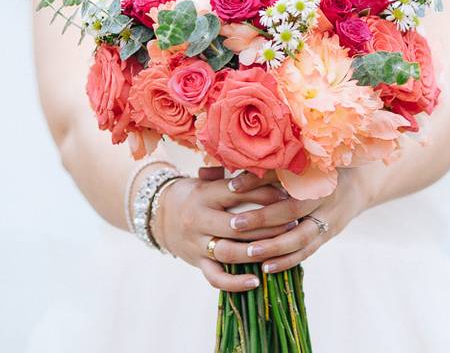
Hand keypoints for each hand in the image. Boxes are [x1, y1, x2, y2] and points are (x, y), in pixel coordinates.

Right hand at [151, 167, 300, 292]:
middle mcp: (198, 219)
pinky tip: (255, 282)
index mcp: (204, 194)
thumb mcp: (207, 180)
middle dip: (266, 226)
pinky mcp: (197, 262)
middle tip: (291, 223)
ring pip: (228, 251)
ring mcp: (197, 243)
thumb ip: (231, 174)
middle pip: (235, 225)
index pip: (236, 193)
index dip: (263, 193)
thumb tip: (265, 166)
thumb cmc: (194, 194)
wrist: (158, 214)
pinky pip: (215, 277)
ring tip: (280, 249)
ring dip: (255, 252)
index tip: (286, 195)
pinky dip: (235, 283)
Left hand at [216, 167, 370, 273]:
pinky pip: (308, 250)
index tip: (232, 186)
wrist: (359, 181)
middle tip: (235, 224)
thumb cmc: (316, 165)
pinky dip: (287, 260)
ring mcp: (329, 215)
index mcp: (314, 168)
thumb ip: (252, 164)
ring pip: (300, 235)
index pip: (283, 174)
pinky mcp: (329, 233)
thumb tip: (203, 170)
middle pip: (292, 208)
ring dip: (274, 245)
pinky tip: (266, 266)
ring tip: (249, 252)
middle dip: (263, 217)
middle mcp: (323, 193)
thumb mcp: (293, 158)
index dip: (257, 180)